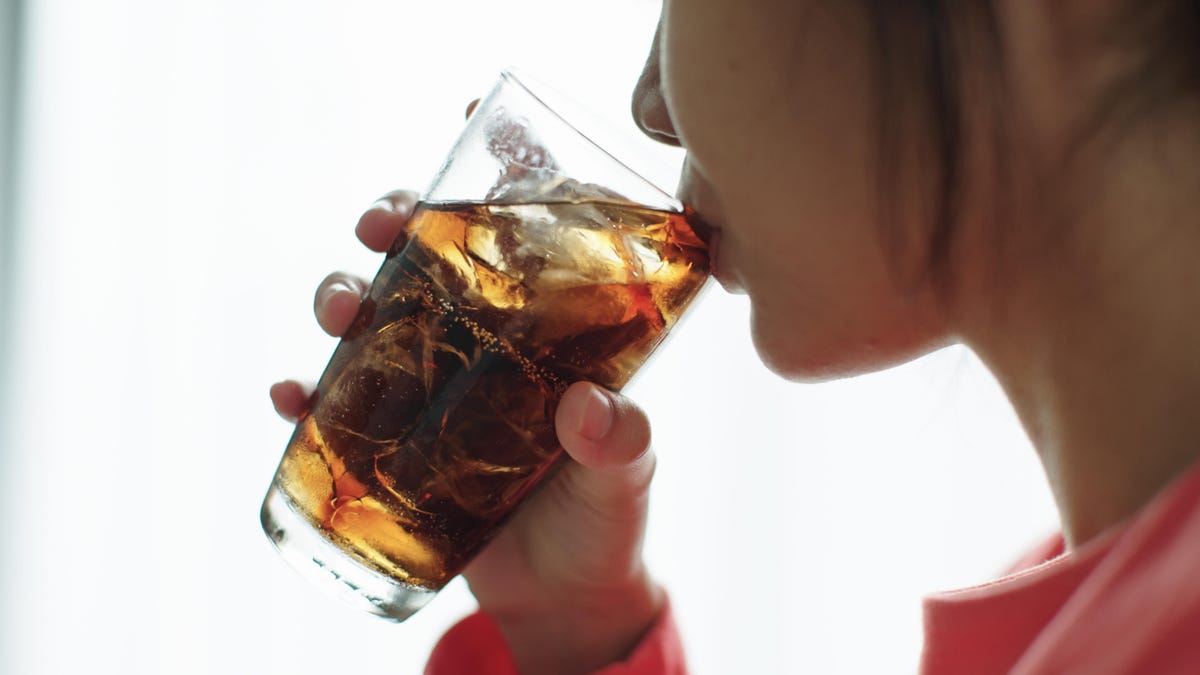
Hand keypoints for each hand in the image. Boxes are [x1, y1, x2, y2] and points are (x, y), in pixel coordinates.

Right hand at [270, 191, 662, 674]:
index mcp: (545, 339)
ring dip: (341, 297)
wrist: (562, 597)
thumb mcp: (623, 477)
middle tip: (380, 227)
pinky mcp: (392, 445)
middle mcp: (483, 350)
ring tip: (337, 309)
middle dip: (396, 229)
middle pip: (428, 264)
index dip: (488, 183)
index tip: (462, 128)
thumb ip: (617, 444)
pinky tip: (288, 396)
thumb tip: (589, 411)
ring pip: (373, 319)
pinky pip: (335, 409)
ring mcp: (432, 392)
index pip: (517, 242)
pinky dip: (305, 397)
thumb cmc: (603, 523)